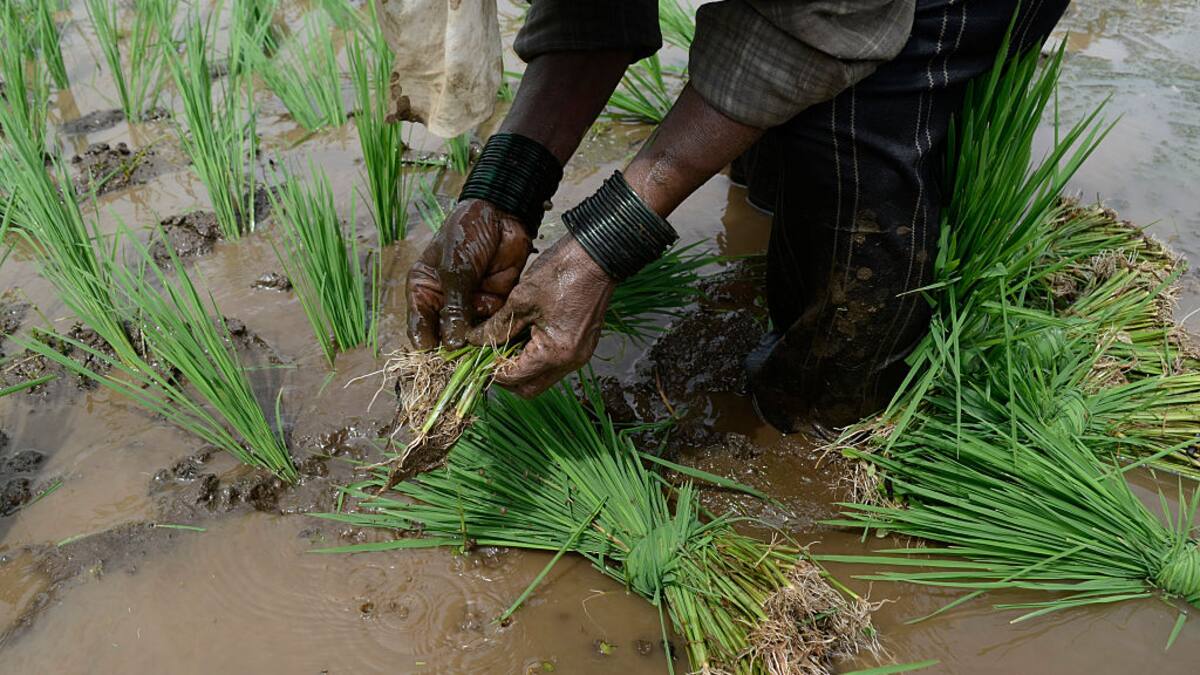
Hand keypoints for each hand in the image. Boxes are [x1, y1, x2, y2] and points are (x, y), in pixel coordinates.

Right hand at [406, 199, 532, 348]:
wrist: (502, 215)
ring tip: (481, 341)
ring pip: (470, 334)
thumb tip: (451, 344)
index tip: (434, 354)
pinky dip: (496, 327)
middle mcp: (444, 302)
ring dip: (476, 340)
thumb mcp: (455, 268)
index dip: (426, 342)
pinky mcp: (494, 303)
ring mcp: (470, 304)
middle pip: (445, 335)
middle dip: (453, 347)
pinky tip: (498, 324)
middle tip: (460, 356)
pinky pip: (493, 324)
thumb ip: (454, 306)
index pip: (420, 325)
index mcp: (424, 290)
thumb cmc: (467, 234)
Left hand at [469, 234, 614, 397]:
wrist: (597, 257)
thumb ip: (497, 327)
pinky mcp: (582, 346)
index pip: (514, 378)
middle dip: (505, 376)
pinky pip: (554, 363)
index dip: (489, 371)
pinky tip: (524, 336)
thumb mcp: (521, 300)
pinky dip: (536, 357)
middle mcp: (569, 362)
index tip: (474, 355)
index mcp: (554, 354)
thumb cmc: (561, 274)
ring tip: (504, 343)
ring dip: (521, 366)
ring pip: (542, 377)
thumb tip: (475, 341)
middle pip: (529, 388)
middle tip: (488, 356)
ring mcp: (579, 356)